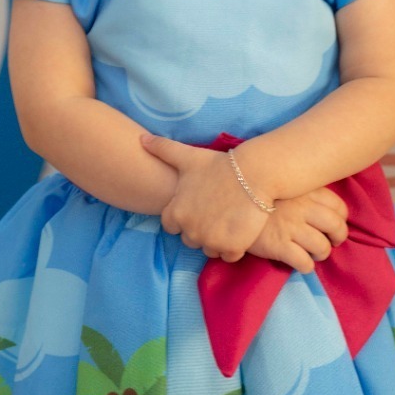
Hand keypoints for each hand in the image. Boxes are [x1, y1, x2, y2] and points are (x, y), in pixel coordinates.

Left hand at [140, 136, 268, 260]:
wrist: (253, 174)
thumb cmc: (218, 165)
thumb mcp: (188, 157)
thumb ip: (162, 148)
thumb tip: (141, 138)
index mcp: (176, 213)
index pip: (171, 226)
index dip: (183, 217)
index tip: (197, 206)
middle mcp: (190, 231)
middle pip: (190, 239)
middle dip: (199, 229)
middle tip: (214, 211)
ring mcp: (211, 241)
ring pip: (209, 249)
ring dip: (215, 240)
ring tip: (227, 220)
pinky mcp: (231, 248)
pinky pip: (228, 256)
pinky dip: (232, 247)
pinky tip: (238, 229)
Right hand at [247, 187, 348, 273]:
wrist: (230, 201)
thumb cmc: (258, 194)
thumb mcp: (284, 185)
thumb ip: (303, 190)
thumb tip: (323, 203)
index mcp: (305, 191)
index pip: (339, 207)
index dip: (341, 219)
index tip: (333, 225)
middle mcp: (302, 208)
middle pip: (336, 227)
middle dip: (337, 238)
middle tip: (330, 242)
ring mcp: (291, 227)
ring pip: (322, 247)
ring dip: (321, 254)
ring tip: (313, 254)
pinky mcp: (278, 245)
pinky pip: (304, 262)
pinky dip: (306, 266)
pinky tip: (300, 263)